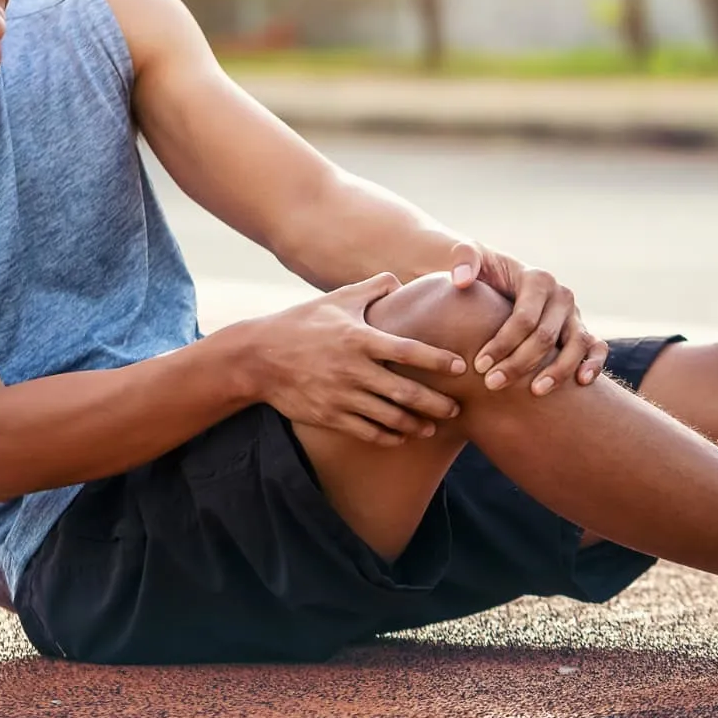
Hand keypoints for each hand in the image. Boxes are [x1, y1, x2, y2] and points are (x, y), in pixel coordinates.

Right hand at [247, 273, 467, 447]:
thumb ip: (371, 289)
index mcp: (359, 339)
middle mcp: (353, 370)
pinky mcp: (329, 416)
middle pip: (405, 392)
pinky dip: (388, 436)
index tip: (460, 366)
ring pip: (388, 418)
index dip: (437, 360)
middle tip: (457, 408)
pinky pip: (366, 432)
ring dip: (415, 425)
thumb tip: (399, 280)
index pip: (408, 351)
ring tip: (432, 427)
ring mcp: (341, 396)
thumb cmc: (302, 323)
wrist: (257, 357)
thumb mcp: (335, 300)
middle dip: (435, 403)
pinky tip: (401, 436)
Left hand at [448, 242, 608, 396]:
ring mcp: (574, 314)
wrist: (499, 279)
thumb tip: (461, 281)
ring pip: (577, 344)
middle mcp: (561, 295)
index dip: (502, 343)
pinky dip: (594, 364)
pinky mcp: (581, 330)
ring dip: (558, 371)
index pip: (524, 317)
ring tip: (535, 391)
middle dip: (518, 363)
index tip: (478, 365)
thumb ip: (462, 259)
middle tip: (492, 384)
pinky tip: (581, 383)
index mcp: (537, 279)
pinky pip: (596, 347)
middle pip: (546, 336)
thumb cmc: (482, 272)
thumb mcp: (468, 256)